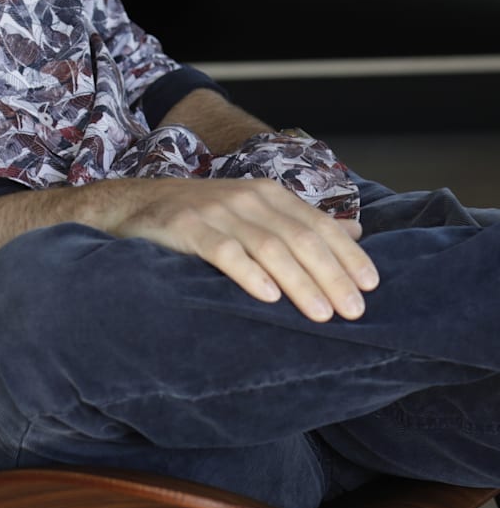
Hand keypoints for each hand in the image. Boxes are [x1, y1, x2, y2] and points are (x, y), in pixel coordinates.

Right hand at [110, 177, 377, 322]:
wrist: (135, 205)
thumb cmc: (202, 215)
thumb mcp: (254, 210)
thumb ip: (300, 221)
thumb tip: (355, 232)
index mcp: (269, 194)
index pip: (318, 224)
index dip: (347, 255)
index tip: (371, 286)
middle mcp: (247, 198)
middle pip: (300, 238)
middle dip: (331, 275)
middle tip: (354, 311)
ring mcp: (217, 211)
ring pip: (269, 247)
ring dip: (300, 282)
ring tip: (322, 313)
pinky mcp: (187, 228)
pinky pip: (224, 251)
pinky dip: (249, 273)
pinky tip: (268, 297)